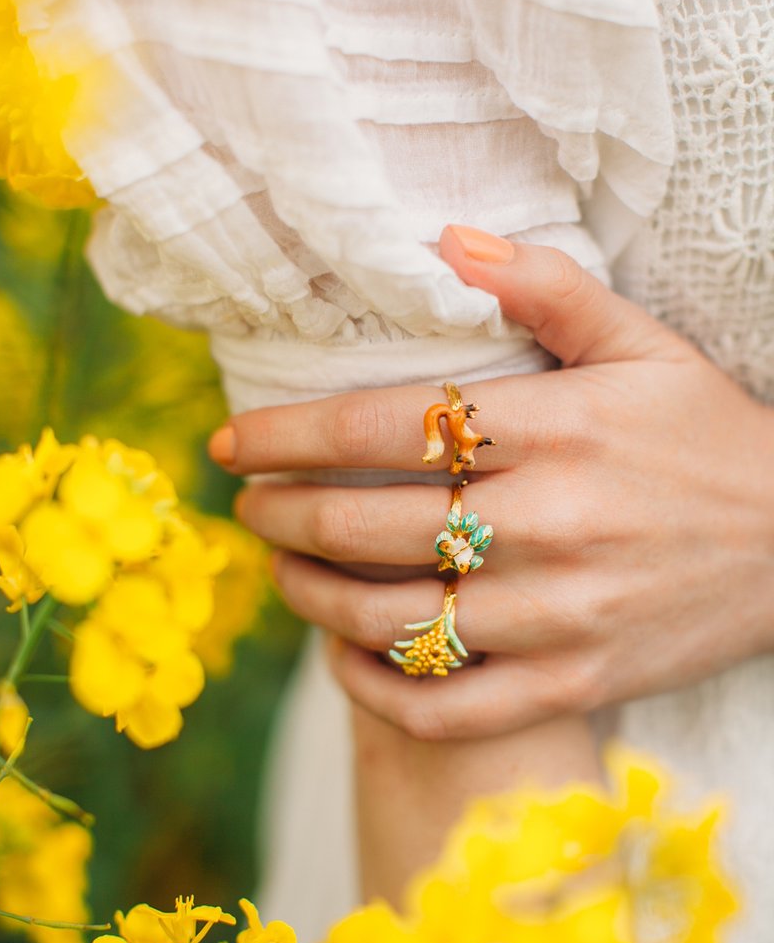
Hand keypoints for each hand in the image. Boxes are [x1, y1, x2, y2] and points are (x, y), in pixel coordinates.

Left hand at [209, 225, 773, 740]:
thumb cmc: (710, 438)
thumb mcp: (646, 345)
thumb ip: (548, 287)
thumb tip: (447, 237)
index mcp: (557, 427)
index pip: (382, 426)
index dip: (287, 436)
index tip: (233, 443)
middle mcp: (551, 523)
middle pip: (365, 524)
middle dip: (279, 514)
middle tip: (249, 506)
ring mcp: (562, 614)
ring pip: (391, 619)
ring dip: (309, 597)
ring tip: (281, 571)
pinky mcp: (575, 684)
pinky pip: (448, 705)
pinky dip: (376, 689)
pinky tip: (343, 657)